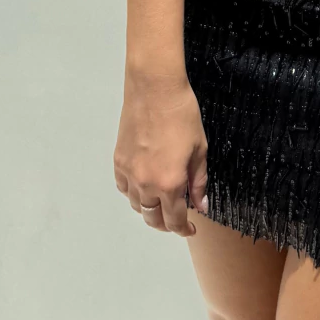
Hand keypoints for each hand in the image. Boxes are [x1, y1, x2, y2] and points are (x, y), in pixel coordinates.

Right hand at [114, 71, 207, 236]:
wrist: (155, 89)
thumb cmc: (183, 116)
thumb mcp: (200, 150)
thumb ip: (199, 182)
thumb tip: (201, 206)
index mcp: (170, 183)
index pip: (174, 219)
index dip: (183, 229)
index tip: (190, 230)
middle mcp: (146, 184)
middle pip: (152, 218)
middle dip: (165, 224)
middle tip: (177, 220)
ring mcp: (129, 173)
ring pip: (136, 205)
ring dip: (149, 209)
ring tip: (161, 202)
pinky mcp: (118, 160)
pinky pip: (123, 187)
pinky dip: (133, 193)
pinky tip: (143, 186)